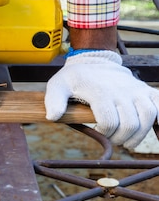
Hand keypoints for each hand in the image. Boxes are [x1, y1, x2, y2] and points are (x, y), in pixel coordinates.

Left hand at [44, 50, 158, 148]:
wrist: (94, 60)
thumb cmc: (76, 77)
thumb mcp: (58, 84)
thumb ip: (54, 100)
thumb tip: (53, 117)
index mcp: (100, 91)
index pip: (109, 120)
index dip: (105, 132)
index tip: (99, 131)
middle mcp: (121, 90)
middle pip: (129, 123)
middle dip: (120, 138)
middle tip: (113, 139)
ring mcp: (135, 90)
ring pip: (148, 116)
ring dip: (139, 135)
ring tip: (128, 141)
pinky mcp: (145, 90)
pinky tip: (154, 128)